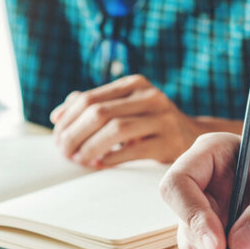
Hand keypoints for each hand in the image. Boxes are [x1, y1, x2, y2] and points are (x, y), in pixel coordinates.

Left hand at [51, 75, 201, 166]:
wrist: (192, 136)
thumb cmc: (148, 123)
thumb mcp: (124, 108)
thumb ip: (92, 105)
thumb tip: (57, 116)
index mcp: (133, 84)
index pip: (90, 98)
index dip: (68, 119)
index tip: (57, 137)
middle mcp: (149, 96)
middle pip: (100, 112)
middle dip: (75, 134)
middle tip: (64, 152)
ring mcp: (163, 118)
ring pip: (116, 129)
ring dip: (91, 147)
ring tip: (80, 160)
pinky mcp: (170, 142)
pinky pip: (134, 151)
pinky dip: (112, 158)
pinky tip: (100, 164)